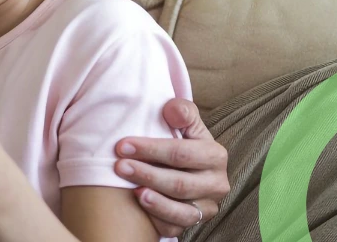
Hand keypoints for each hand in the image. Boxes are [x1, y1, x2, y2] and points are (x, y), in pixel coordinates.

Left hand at [114, 98, 230, 237]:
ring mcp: (207, 206)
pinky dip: (157, 219)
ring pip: (181, 211)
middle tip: (120, 167)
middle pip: (180, 184)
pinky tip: (141, 209)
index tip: (123, 145)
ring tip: (133, 192)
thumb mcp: (186, 124)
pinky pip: (176, 227)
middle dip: (147, 175)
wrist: (188, 167)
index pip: (181, 153)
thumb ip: (182, 112)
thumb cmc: (183, 141)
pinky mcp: (196, 222)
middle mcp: (216, 184)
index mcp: (215, 155)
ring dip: (155, 202)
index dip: (151, 149)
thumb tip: (171, 109)